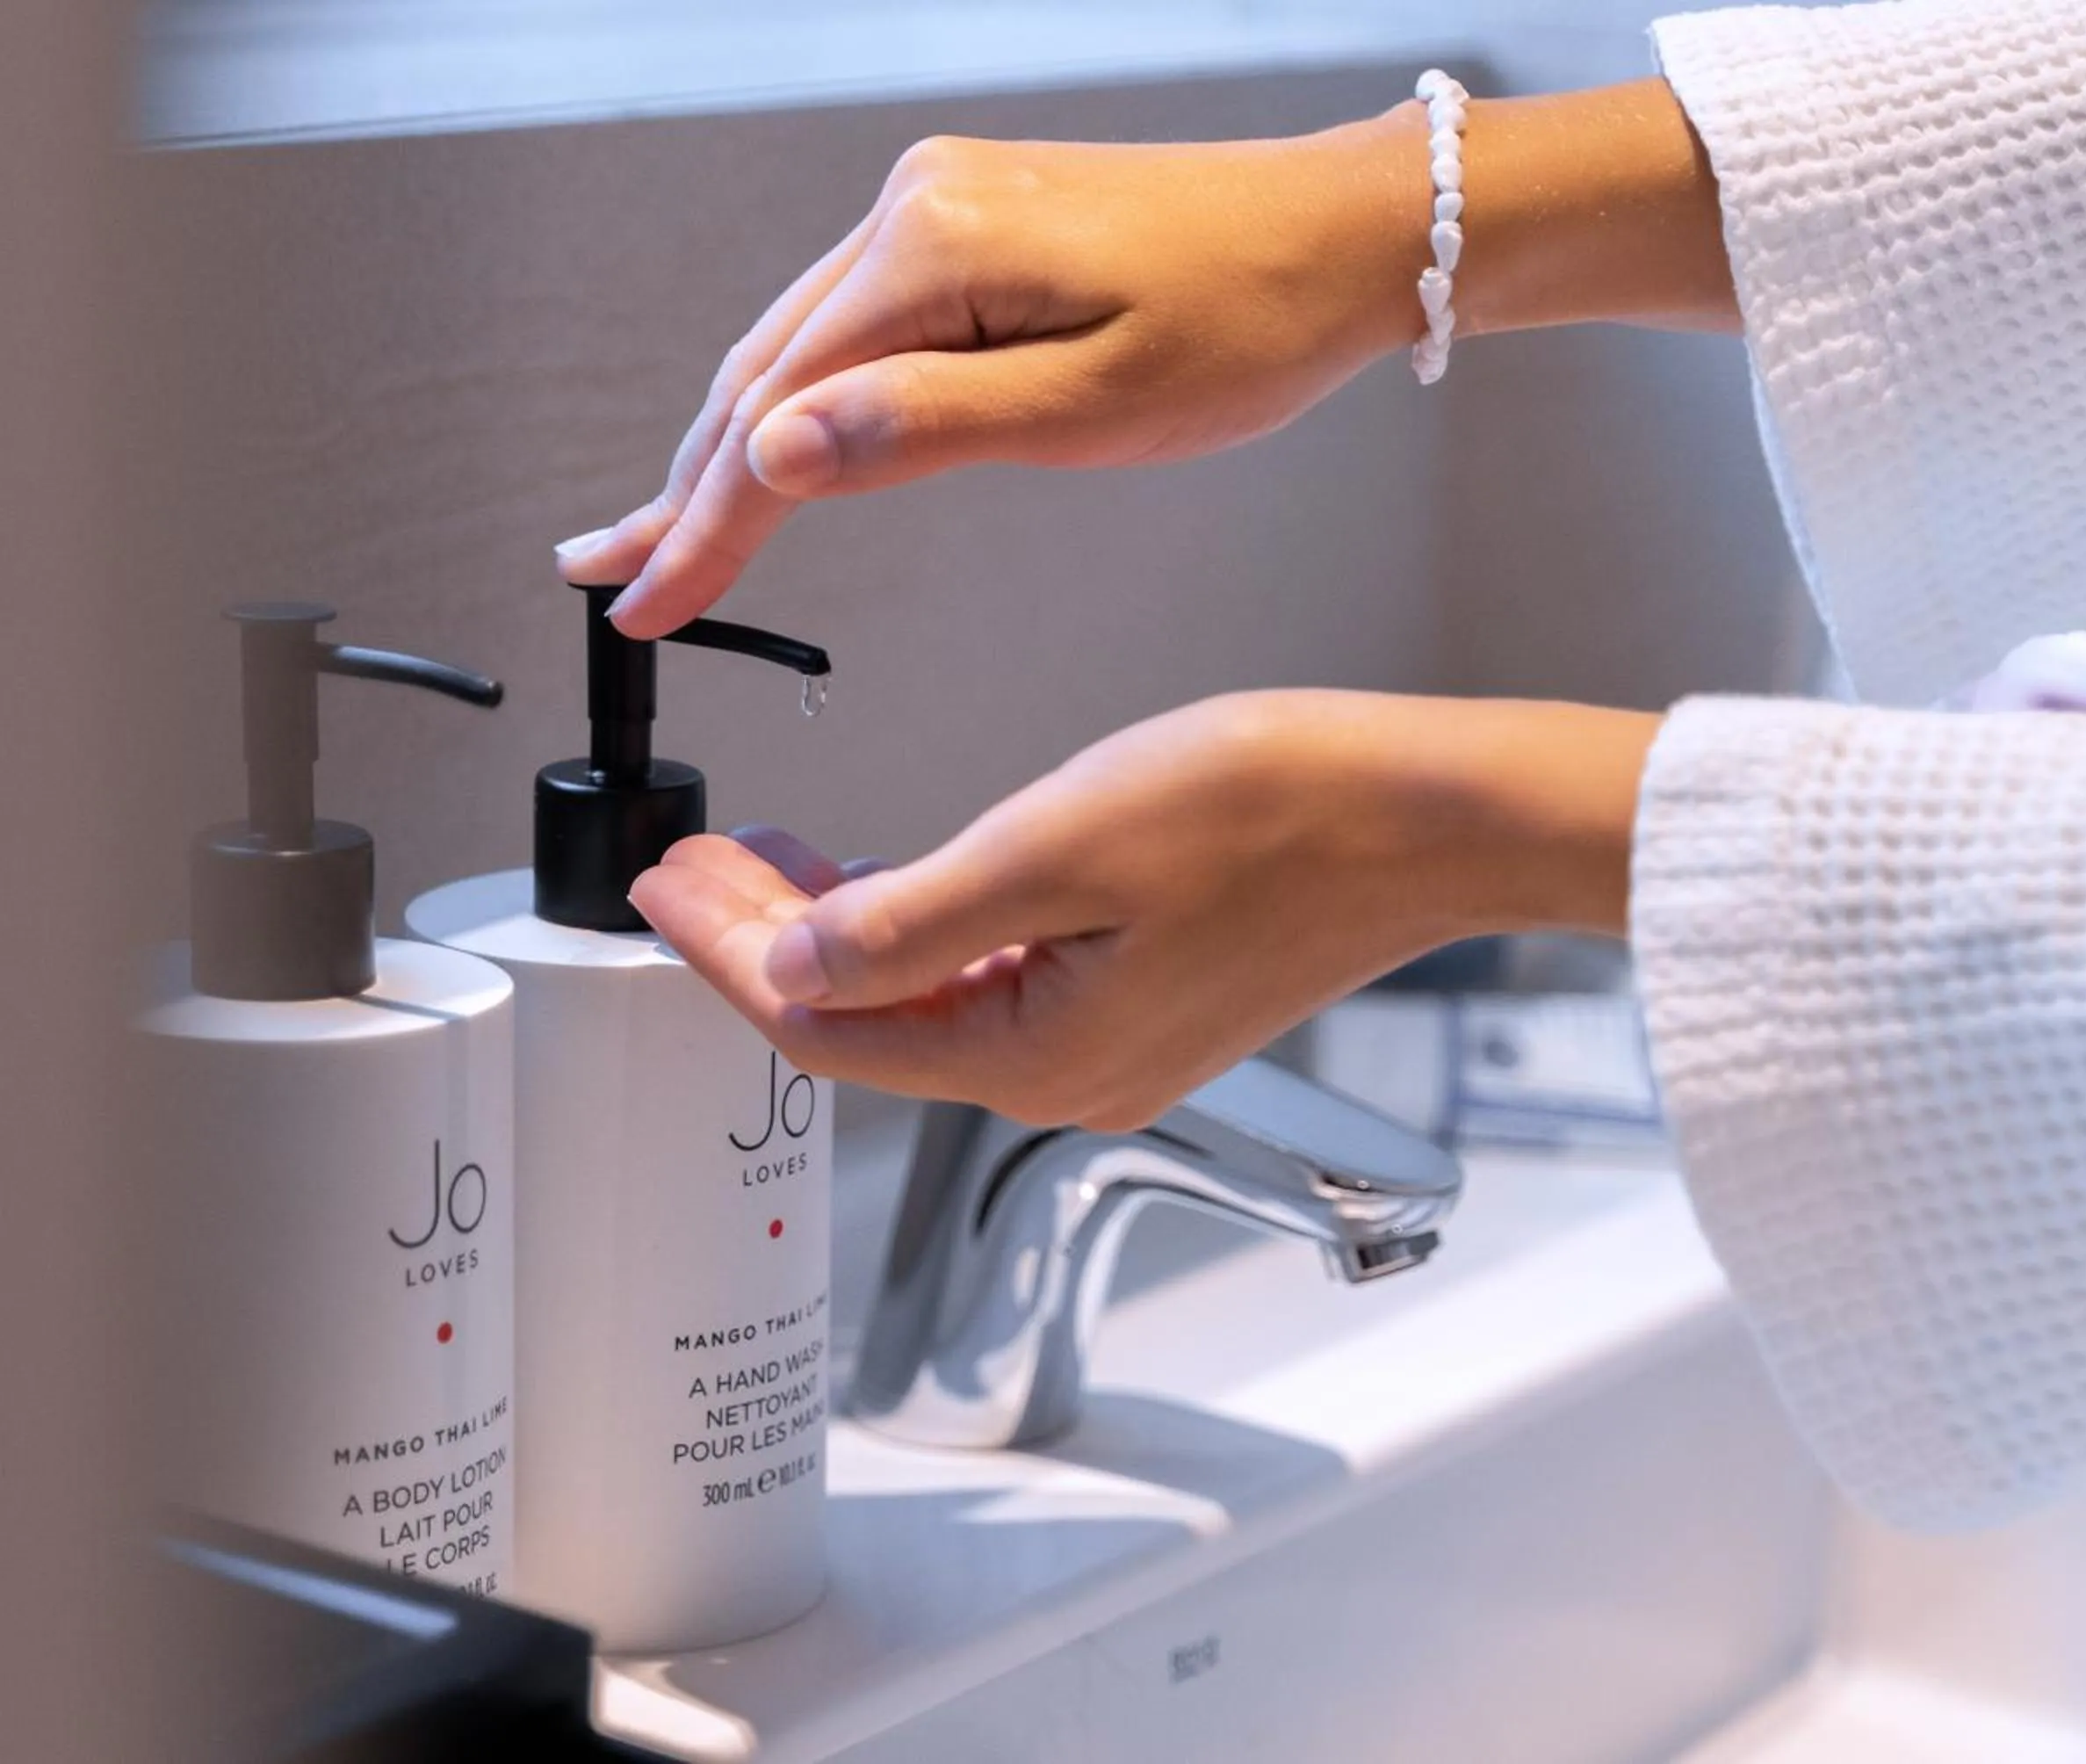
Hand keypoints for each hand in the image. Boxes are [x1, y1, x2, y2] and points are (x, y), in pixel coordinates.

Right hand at [559, 108, 1436, 634]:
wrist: (1339, 234)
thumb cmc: (1247, 322)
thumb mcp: (1091, 405)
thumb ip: (923, 430)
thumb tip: (776, 458)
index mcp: (932, 249)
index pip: (777, 413)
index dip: (706, 524)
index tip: (648, 604)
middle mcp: (912, 209)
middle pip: (759, 374)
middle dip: (685, 489)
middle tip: (616, 581)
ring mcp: (934, 208)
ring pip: (793, 350)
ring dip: (728, 448)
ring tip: (665, 535)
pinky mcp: (965, 224)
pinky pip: (846, 324)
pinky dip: (797, 400)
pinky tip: (770, 451)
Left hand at [630, 691, 1658, 1128]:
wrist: (1430, 816)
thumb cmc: (1276, 814)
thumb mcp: (1056, 847)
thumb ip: (906, 919)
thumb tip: (788, 969)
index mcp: (1034, 1058)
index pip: (824, 1025)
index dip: (722, 954)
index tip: (655, 881)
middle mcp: (1064, 1078)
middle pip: (865, 1022)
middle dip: (761, 942)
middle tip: (686, 858)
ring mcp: (1107, 1046)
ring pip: (923, 1002)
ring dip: (836, 929)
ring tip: (760, 854)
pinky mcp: (1141, 1003)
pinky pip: (987, 984)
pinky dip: (916, 930)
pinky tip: (887, 874)